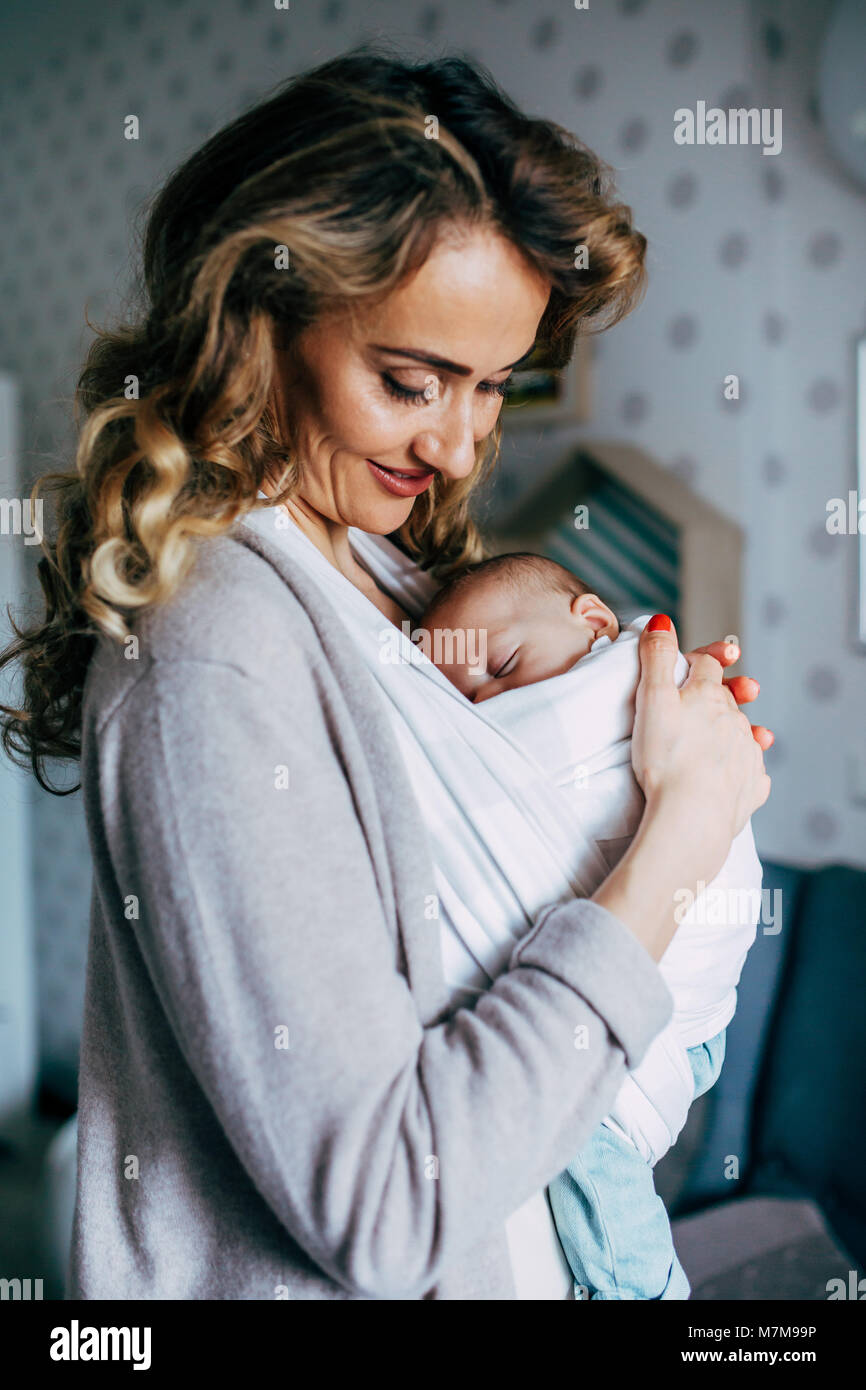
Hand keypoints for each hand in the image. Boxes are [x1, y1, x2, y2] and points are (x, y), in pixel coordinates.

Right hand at [630, 615, 770, 886]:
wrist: (690, 816)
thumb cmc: (665, 758)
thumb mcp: (651, 700)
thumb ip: (655, 658)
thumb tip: (661, 620)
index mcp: (708, 696)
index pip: (706, 666)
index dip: (698, 660)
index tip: (692, 661)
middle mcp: (734, 721)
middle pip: (729, 699)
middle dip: (726, 693)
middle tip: (737, 689)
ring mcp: (745, 755)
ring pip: (745, 734)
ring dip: (740, 730)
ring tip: (745, 732)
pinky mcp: (751, 787)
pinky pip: (752, 774)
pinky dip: (744, 770)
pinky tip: (737, 775)